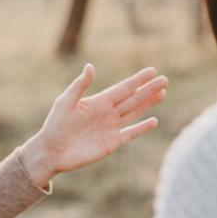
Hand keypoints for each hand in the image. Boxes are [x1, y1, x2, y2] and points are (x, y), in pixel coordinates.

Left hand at [19, 64, 167, 186]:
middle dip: (149, 90)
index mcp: (98, 101)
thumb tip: (90, 66)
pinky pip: (130, 133)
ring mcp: (111, 128)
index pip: (123, 88)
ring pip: (134, 113)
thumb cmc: (55, 125)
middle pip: (133, 99)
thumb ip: (80, 85)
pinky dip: (142, 128)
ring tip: (162, 93)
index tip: (152, 71)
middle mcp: (107, 113)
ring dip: (148, 104)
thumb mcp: (65, 102)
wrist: (51, 151)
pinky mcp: (112, 143)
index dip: (138, 80)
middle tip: (165, 80)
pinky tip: (154, 121)